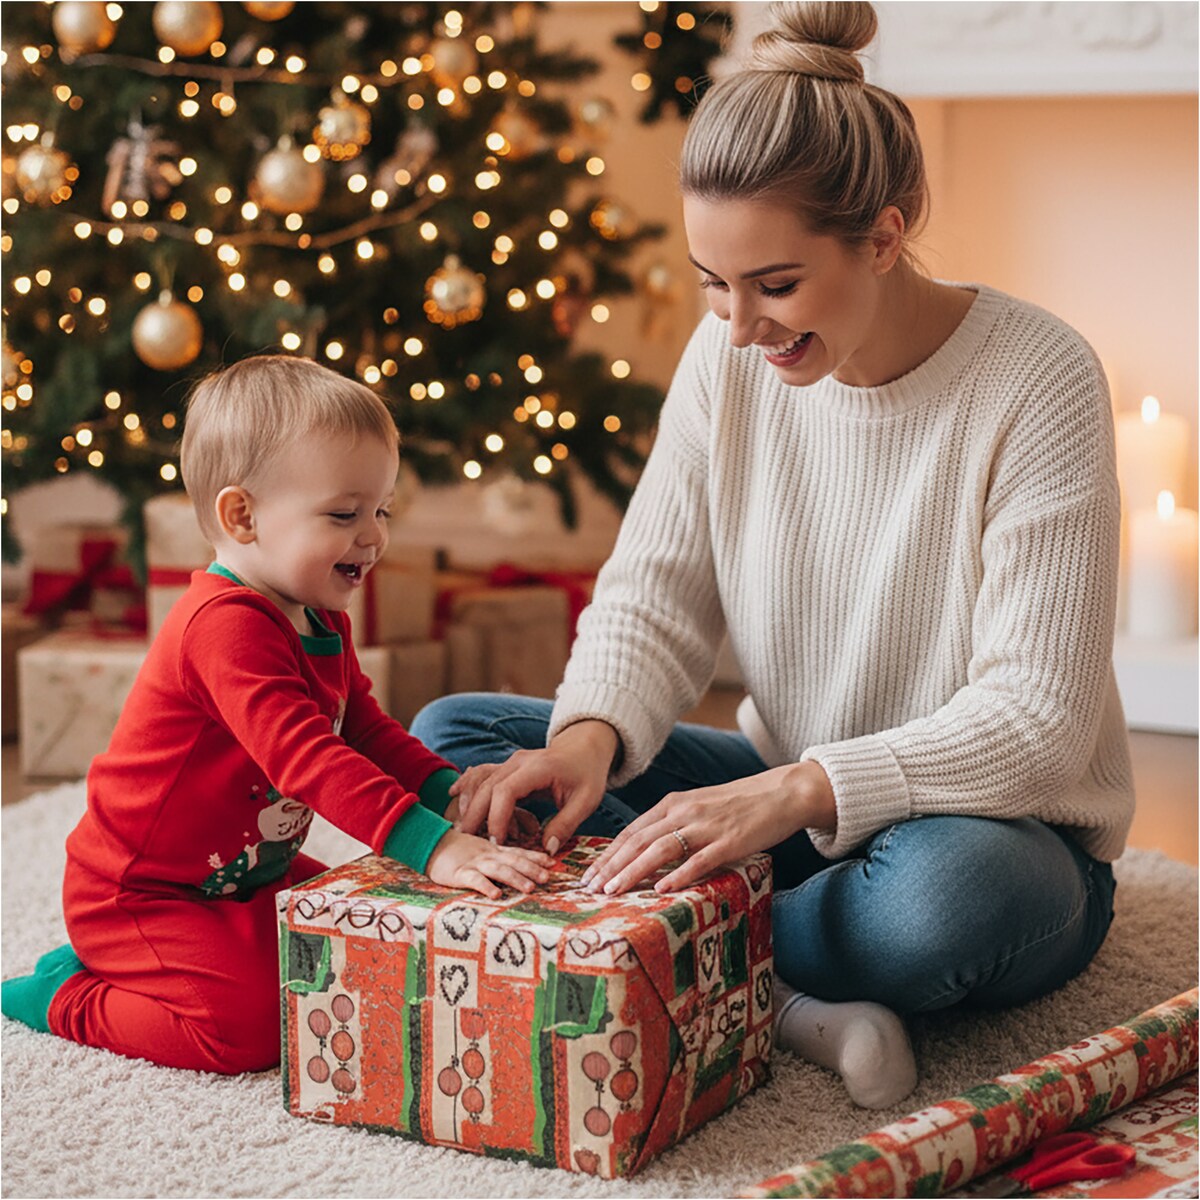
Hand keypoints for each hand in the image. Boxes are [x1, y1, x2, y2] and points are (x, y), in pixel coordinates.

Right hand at [424, 828, 555, 900]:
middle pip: (513, 861)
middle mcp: (488, 855)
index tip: (552, 864)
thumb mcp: (481, 850)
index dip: (535, 857)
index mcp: (494, 850)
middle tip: (548, 878)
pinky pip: (474, 880)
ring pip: (498, 870)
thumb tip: (518, 865)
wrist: (430, 844)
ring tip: (530, 888)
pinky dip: (485, 887)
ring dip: (515, 878)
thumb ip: (498, 856)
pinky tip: (495, 895)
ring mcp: (474, 863)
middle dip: (532, 869)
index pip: (519, 852)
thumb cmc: (457, 850)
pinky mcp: (459, 873)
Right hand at [448, 720, 619, 852]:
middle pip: (487, 786)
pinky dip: (468, 783)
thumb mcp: (586, 801)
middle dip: (476, 814)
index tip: (498, 842)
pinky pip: (484, 774)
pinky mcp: (508, 767)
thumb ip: (565, 824)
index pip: (506, 791)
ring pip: (482, 780)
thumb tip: (547, 850)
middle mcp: (518, 762)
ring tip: (462, 827)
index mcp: (537, 768)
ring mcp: (511, 762)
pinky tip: (453, 794)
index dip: (498, 818)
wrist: (584, 748)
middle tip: (468, 840)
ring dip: (469, 802)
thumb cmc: (587, 774)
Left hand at [581, 761, 834, 895]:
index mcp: (673, 804)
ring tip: (614, 891)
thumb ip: (672, 824)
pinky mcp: (729, 841)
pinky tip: (662, 888)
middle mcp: (684, 812)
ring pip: (660, 850)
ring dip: (633, 871)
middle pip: (639, 841)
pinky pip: (700, 859)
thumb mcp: (697, 807)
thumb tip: (643, 850)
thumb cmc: (738, 805)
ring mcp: (706, 826)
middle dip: (611, 867)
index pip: (631, 831)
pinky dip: (679, 874)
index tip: (589, 875)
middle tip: (590, 889)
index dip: (608, 854)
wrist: (781, 793)